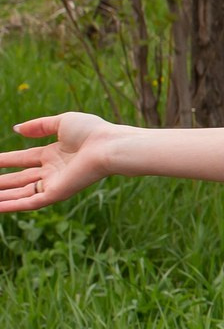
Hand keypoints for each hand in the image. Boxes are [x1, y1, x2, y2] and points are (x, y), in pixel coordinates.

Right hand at [0, 113, 129, 213]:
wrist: (108, 146)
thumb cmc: (92, 132)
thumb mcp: (62, 122)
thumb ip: (39, 126)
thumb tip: (17, 129)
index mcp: (54, 154)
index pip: (23, 159)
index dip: (5, 160)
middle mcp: (53, 170)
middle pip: (19, 178)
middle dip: (0, 181)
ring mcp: (54, 183)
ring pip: (21, 192)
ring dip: (2, 195)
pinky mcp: (57, 194)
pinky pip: (30, 202)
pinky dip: (12, 205)